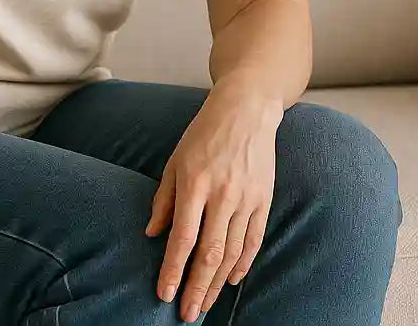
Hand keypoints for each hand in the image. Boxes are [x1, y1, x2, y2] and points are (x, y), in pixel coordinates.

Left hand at [144, 83, 281, 320]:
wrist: (246, 110)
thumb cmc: (203, 134)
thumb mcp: (175, 160)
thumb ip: (164, 199)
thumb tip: (153, 235)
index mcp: (195, 183)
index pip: (182, 238)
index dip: (173, 269)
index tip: (164, 294)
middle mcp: (222, 195)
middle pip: (210, 254)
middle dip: (197, 288)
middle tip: (187, 314)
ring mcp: (246, 199)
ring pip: (233, 253)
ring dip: (218, 283)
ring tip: (205, 304)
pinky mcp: (264, 200)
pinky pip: (253, 240)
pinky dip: (243, 264)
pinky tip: (231, 281)